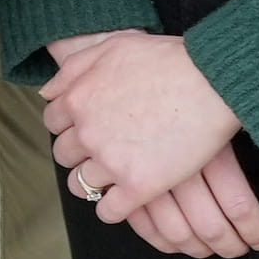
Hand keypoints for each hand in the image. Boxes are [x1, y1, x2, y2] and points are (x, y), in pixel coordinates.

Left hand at [42, 32, 258, 252]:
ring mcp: (111, 162)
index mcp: (78, 99)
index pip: (54, 122)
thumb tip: (47, 93)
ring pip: (82, 184)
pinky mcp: (138, 186)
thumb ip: (74, 69)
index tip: (88, 127)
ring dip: (93, 182)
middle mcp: (88, 133)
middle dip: (79, 153)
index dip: (70, 125)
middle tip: (101, 150)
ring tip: (111, 178)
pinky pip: (108, 211)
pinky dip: (112, 209)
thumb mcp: (113, 46)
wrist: (212, 81)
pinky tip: (125, 201)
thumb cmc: (168, 59)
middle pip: (64, 154)